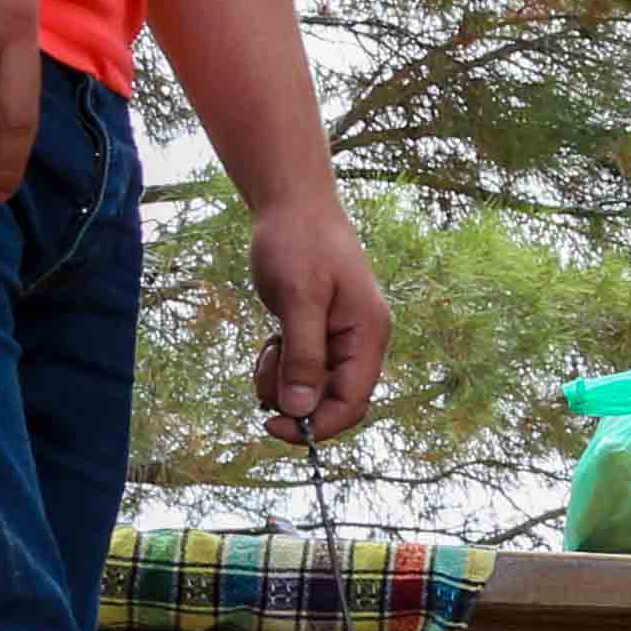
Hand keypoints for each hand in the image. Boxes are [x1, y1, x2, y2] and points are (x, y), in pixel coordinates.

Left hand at [244, 187, 388, 443]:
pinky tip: (271, 339)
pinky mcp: (320, 332)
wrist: (293, 205)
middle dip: (296, 401)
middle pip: (334, 401)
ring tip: (266, 348)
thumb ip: (303, 355)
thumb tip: (300, 410)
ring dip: (283, 382)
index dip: (316, 424)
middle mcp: (361, 342)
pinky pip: (303, 368)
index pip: (352, 403)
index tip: (272, 425)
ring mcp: (341, 338)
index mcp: (368, 335)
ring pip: (313, 388)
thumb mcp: (298, 298)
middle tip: (263, 376)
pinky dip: (281, 365)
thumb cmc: (299, 244)